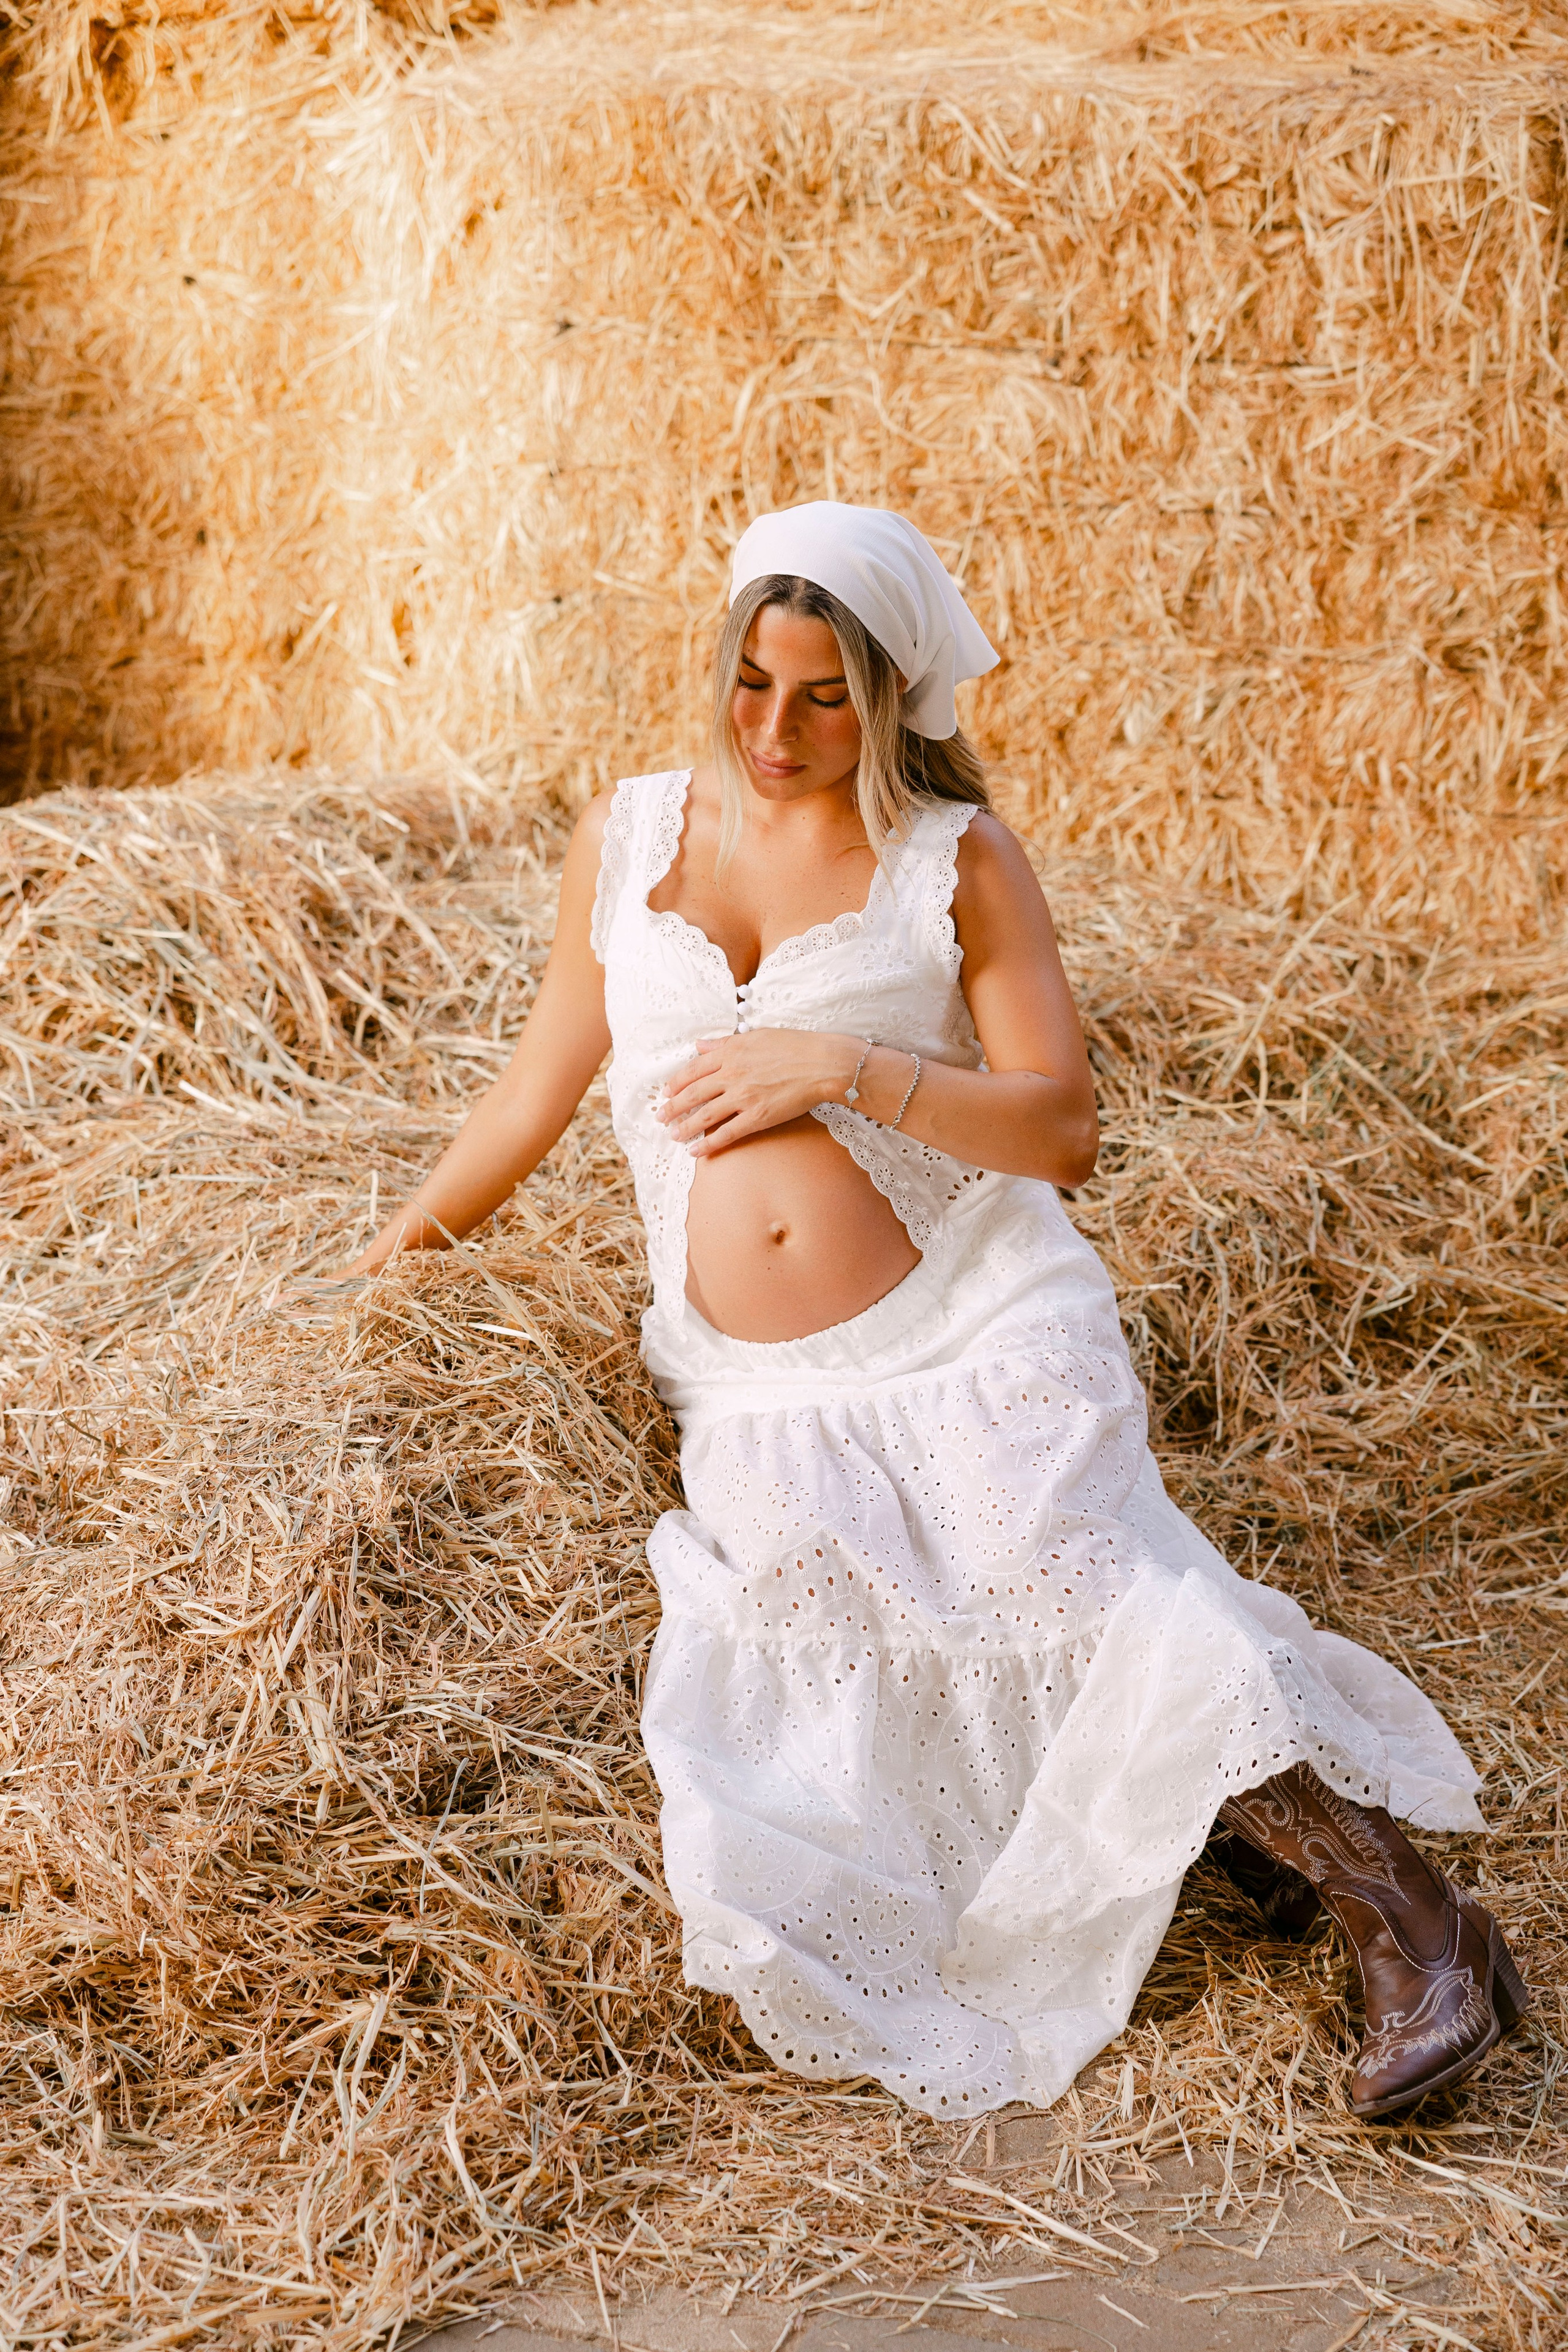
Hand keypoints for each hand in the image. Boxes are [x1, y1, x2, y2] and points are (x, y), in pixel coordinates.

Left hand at [657, 1028, 865, 1155]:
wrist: (822, 1063)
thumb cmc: (795, 1046)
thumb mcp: (755, 1035)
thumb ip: (724, 1042)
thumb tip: (699, 1045)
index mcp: (730, 1053)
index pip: (693, 1069)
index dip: (676, 1083)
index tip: (666, 1092)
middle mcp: (731, 1074)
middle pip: (692, 1094)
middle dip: (672, 1107)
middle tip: (661, 1117)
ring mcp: (743, 1097)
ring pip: (704, 1115)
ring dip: (685, 1127)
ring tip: (674, 1136)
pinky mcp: (757, 1116)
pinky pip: (726, 1133)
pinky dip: (708, 1144)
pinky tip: (696, 1152)